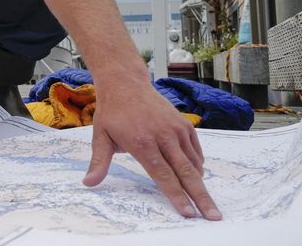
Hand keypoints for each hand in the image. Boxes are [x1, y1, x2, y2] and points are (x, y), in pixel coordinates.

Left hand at [83, 84, 221, 220]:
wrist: (126, 84)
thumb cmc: (112, 113)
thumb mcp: (101, 136)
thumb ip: (99, 162)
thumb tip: (88, 183)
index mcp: (142, 142)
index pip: (163, 175)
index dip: (176, 195)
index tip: (188, 213)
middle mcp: (163, 136)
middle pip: (185, 172)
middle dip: (200, 196)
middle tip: (213, 216)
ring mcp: (176, 129)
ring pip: (193, 163)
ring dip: (200, 183)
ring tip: (207, 202)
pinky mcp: (184, 124)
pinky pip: (196, 151)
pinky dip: (197, 166)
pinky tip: (195, 176)